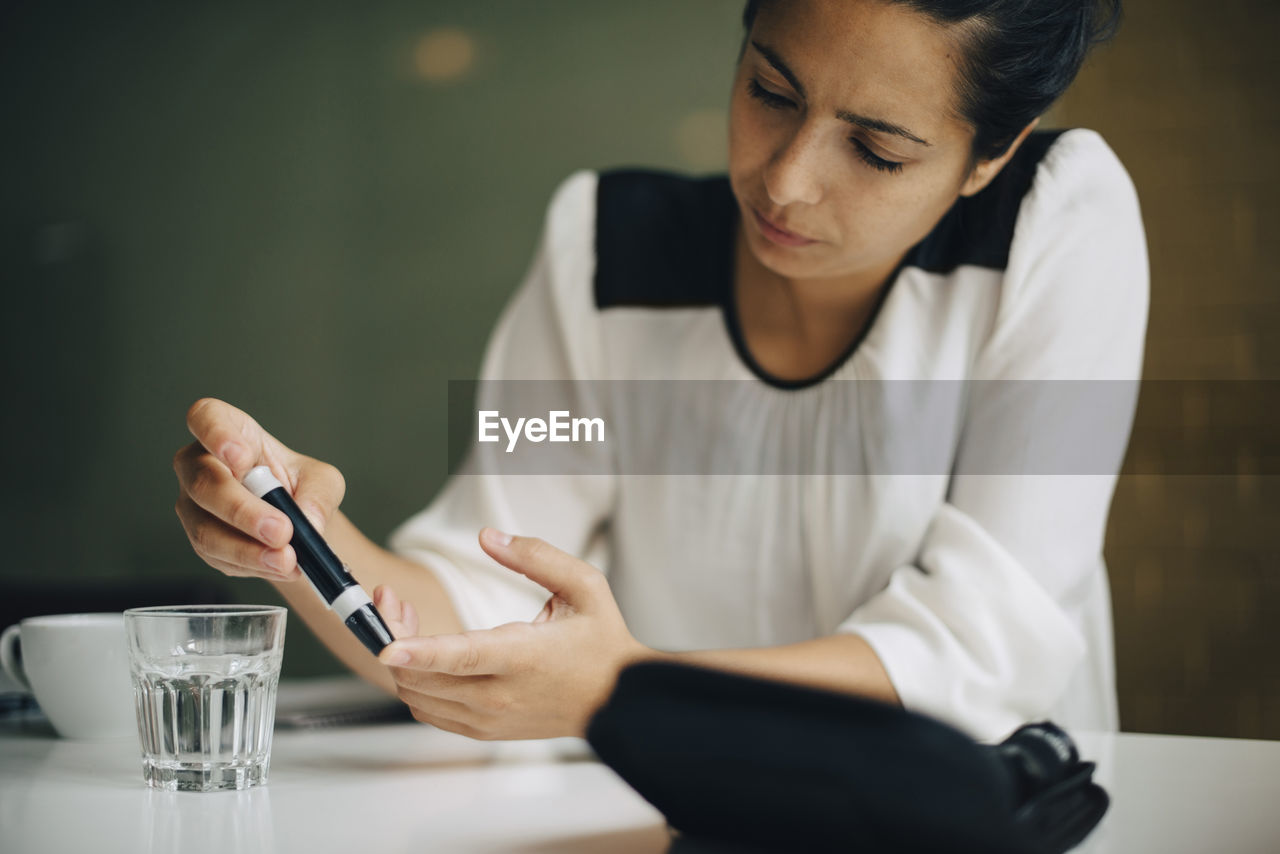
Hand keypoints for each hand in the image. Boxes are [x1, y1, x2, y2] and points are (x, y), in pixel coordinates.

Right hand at [173, 398, 344, 581]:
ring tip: (286, 559)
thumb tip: (307, 520)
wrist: (296, 523)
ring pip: (206, 528)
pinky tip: (279, 566)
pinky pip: (218, 556)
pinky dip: (252, 565)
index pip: (206, 418)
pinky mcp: (201, 540)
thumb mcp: (323, 481)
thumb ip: (319, 495)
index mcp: (231, 431)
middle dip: (244, 511)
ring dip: (248, 549)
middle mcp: (201, 465)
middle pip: (204, 483)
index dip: (216, 435)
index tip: (240, 457)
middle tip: (282, 530)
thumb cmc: (301, 487)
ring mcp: (194, 505)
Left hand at [378, 528, 648, 739]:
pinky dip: (414, 683)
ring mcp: (489, 719)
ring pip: (417, 695)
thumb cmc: (601, 642)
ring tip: (405, 622)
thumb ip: (535, 556)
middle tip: (389, 599)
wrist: (618, 702)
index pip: (463, 657)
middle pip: (423, 676)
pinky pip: (429, 711)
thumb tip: (488, 537)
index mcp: (524, 657)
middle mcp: (501, 695)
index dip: (420, 652)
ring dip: (400, 660)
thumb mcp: (583, 585)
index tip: (386, 648)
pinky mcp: (482, 731)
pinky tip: (424, 654)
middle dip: (392, 635)